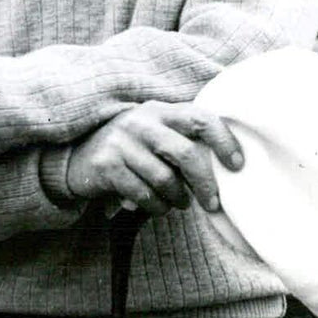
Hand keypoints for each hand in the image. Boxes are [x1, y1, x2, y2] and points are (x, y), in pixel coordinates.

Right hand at [66, 100, 242, 216]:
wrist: (78, 158)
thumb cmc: (132, 150)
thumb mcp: (156, 135)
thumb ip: (183, 142)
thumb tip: (225, 169)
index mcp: (161, 111)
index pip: (201, 118)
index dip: (224, 140)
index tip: (238, 164)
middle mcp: (141, 121)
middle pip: (185, 153)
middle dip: (204, 183)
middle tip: (213, 203)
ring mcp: (122, 141)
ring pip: (164, 179)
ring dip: (177, 199)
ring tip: (179, 203)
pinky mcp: (107, 165)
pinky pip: (142, 194)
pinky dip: (155, 206)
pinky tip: (157, 207)